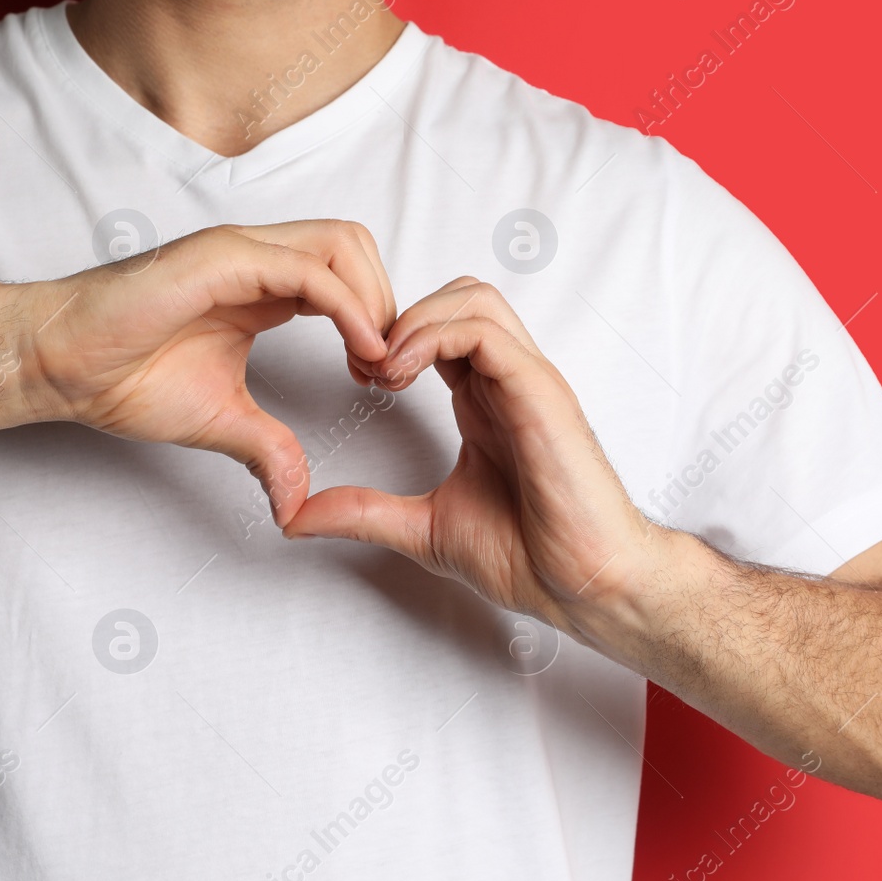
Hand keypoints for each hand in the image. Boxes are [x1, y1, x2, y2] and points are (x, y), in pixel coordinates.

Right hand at [22, 221, 395, 523]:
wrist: (57, 364)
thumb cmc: (122, 377)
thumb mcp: (222, 420)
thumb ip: (269, 449)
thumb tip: (296, 503)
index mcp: (264, 286)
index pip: (348, 277)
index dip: (378, 321)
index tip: (380, 378)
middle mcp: (259, 258)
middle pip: (356, 247)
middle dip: (388, 302)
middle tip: (386, 368)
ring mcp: (242, 252)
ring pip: (343, 245)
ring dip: (375, 300)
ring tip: (375, 362)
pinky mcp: (223, 259)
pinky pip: (308, 271)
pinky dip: (348, 308)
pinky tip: (360, 352)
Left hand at [283, 278, 661, 642]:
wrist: (584, 584)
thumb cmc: (532, 557)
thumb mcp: (425, 529)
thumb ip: (366, 513)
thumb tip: (297, 516)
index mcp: (487, 403)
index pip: (442, 329)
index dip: (390, 338)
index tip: (358, 380)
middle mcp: (509, 382)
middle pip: (458, 295)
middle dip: (399, 315)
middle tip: (366, 368)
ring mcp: (528, 382)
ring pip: (472, 297)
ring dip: (415, 320)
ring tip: (384, 369)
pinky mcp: (541, 393)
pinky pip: (485, 331)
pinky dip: (435, 337)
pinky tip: (401, 376)